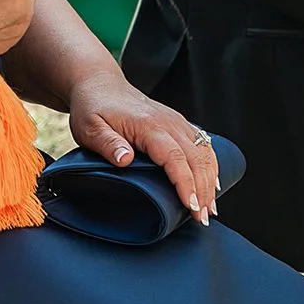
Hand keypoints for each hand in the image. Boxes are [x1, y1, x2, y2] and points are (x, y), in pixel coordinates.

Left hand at [66, 72, 218, 225]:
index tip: (191, 207)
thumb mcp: (90, 127)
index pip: (175, 157)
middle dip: (203, 190)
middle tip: (202, 219)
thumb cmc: (93, 107)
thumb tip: (125, 160)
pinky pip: (202, 145)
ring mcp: (176, 121)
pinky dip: (211, 166)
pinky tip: (213, 184)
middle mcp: (168, 122)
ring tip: (209, 209)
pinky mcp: (178, 123)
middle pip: (196, 158)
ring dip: (210, 181)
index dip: (186, 184)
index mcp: (148, 125)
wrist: (100, 84)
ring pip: (204, 152)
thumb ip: (107, 144)